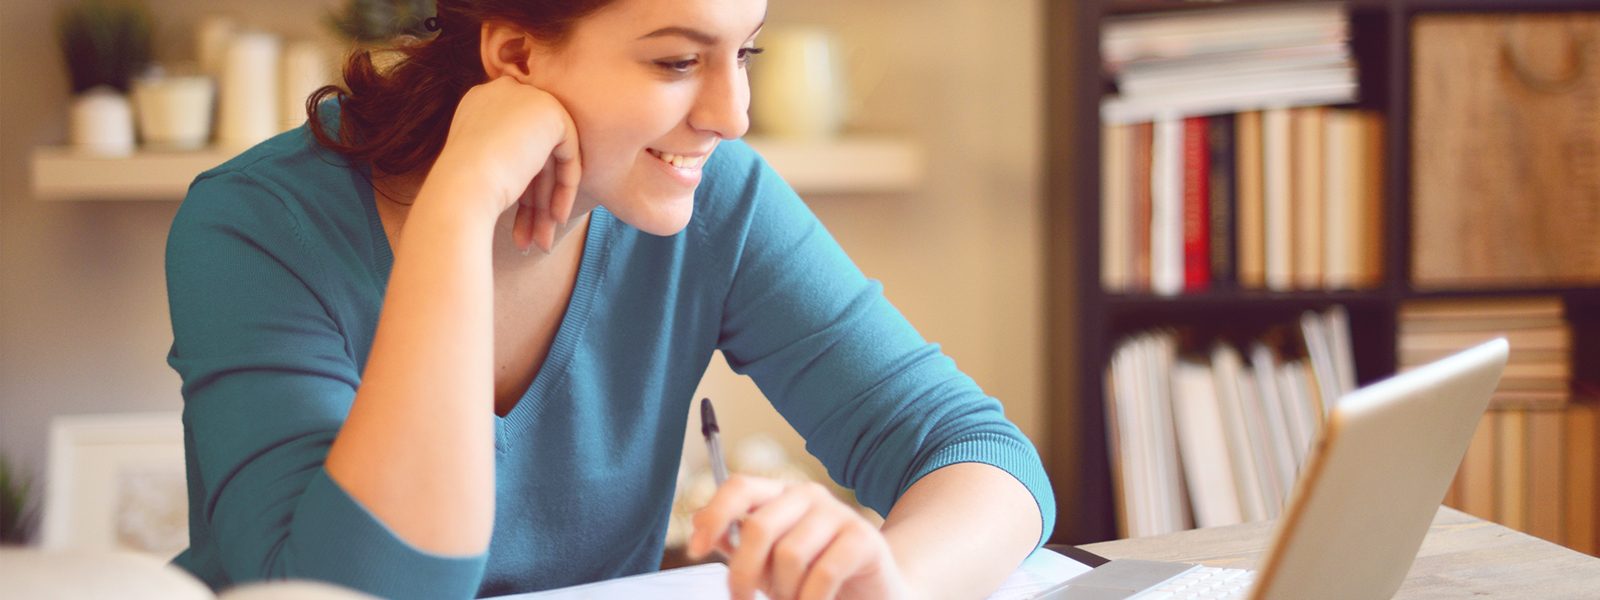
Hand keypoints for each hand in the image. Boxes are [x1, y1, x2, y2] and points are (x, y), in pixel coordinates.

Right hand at [430, 76, 580, 252]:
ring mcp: (527, 96)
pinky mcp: (551, 110)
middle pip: (532, 152)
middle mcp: (502, 92)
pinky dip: (565, 186)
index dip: (521, 185)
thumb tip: (531, 177)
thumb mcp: (481, 169)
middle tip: (535, 238)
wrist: (461, 186)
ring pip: (550, 156)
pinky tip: (556, 217)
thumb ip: (508, 163)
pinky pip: (568, 152)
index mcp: (480, 102)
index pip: (512, 144)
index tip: (520, 215)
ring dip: (548, 201)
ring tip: (543, 241)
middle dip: (535, 200)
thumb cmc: (461, 190)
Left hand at [689, 476, 912, 599]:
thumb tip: (697, 523)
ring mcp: (839, 514)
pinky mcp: (864, 539)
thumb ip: (737, 544)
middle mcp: (808, 495)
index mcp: (780, 494)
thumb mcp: (767, 564)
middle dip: (743, 573)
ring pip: (790, 554)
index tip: (696, 549)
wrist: (871, 593)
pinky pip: (822, 574)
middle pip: (759, 526)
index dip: (714, 515)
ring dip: (783, 592)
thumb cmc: (812, 578)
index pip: (739, 487)